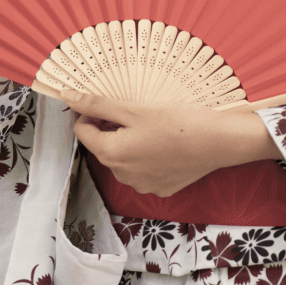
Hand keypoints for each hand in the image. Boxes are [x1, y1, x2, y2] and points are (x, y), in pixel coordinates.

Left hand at [60, 89, 281, 197]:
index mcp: (111, 154)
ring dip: (130, 142)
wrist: (217, 142)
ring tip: (154, 127)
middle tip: (136, 112)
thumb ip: (98, 104)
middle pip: (104, 146)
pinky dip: (148, 156)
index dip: (92, 113)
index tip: (110, 103)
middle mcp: (122, 175)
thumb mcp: (134, 109)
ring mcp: (142, 185)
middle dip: (112, 128)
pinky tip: (166, 144)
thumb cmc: (177, 122)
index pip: (82, 131)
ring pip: (124, 159)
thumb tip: (67, 96)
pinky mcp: (160, 188)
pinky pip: (143, 170)